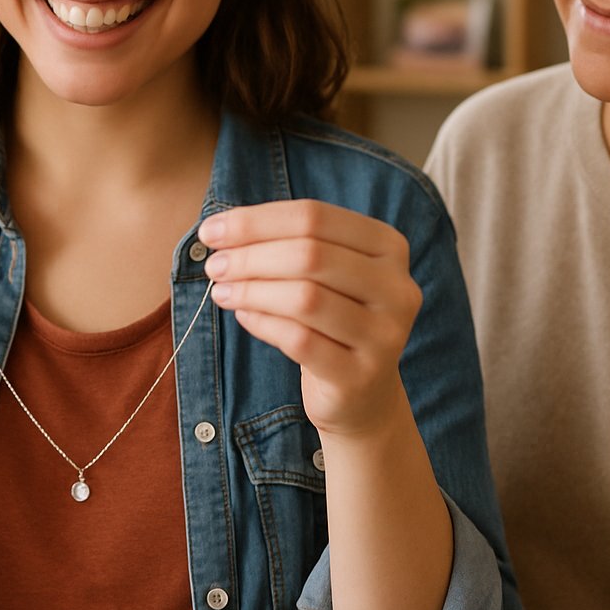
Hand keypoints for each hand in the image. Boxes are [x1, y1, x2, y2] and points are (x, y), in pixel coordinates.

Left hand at [199, 200, 421, 436]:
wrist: (363, 393)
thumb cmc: (333, 317)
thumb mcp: (322, 272)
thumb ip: (284, 244)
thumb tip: (220, 230)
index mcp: (389, 247)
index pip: (315, 216)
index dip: (257, 220)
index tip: (212, 230)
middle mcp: (397, 287)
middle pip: (311, 255)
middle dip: (250, 256)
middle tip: (214, 264)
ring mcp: (384, 335)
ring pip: (305, 298)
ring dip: (252, 290)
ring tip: (221, 291)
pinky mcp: (360, 376)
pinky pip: (299, 341)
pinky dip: (263, 323)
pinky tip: (243, 315)